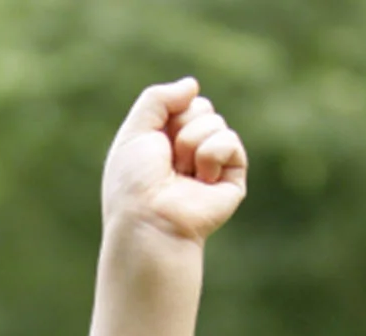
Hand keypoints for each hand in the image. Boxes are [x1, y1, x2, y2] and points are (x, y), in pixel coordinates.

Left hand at [103, 78, 246, 244]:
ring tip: (180, 173)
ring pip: (216, 122)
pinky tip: (201, 177)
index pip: (181, 103)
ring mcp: (210, 167)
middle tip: (167, 159)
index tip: (153, 140)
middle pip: (201, 107)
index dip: (169, 112)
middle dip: (183, 125)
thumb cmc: (134, 184)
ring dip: (193, 141)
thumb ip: (158, 98)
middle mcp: (188, 155)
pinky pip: (230, 141)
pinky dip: (213, 152)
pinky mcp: (231, 181)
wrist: (149, 221)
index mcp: (164, 144)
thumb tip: (192, 85)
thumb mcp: (135, 131)